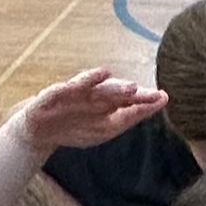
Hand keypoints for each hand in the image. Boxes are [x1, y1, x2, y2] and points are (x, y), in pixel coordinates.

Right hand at [14, 68, 164, 156]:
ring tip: (133, 88)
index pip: (130, 103)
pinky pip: (75, 85)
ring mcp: (78, 93)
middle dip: (137, 95)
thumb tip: (143, 110)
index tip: (164, 98)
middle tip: (155, 94)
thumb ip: (121, 120)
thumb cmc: (73, 128)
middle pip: (119, 94)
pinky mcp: (59, 92)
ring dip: (117, 88)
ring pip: (101, 89)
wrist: (40, 131)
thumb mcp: (101, 131)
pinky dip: (88, 80)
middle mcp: (95, 97)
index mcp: (107, 107)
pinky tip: (102, 74)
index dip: (146, 102)